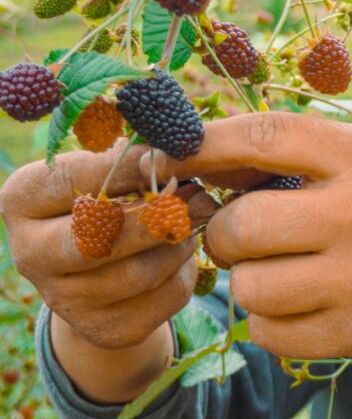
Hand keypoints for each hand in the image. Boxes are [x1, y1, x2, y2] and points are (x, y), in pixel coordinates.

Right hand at [1, 141, 213, 349]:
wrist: (96, 275)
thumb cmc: (106, 202)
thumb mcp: (105, 172)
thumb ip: (129, 158)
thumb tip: (172, 154)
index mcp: (22, 201)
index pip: (73, 179)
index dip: (127, 167)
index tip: (165, 157)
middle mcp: (29, 253)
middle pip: (100, 237)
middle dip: (157, 217)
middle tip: (195, 197)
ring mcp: (64, 300)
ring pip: (141, 272)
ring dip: (179, 244)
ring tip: (193, 221)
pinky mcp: (104, 330)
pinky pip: (165, 297)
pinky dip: (186, 272)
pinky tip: (183, 253)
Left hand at [148, 112, 351, 359]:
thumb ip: (284, 150)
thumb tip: (189, 157)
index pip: (264, 139)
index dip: (205, 146)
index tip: (171, 154)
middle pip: (243, 226)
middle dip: (225, 230)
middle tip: (242, 232)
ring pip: (248, 286)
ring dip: (246, 276)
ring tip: (276, 266)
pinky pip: (266, 331)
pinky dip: (267, 316)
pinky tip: (295, 297)